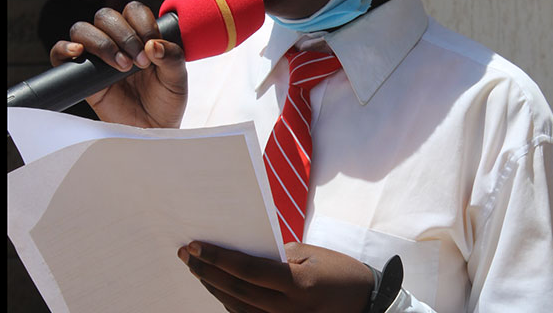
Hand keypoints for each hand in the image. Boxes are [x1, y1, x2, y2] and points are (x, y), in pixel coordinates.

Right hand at [48, 1, 186, 127]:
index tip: (152, 48)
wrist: (152, 130)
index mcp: (139, 35)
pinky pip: (60, 54)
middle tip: (138, 63)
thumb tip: (153, 45)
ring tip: (120, 66)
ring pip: (82, 29)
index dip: (142, 24)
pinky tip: (78, 53)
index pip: (133, 11)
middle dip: (124, 35)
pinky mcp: (81, 75)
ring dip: (101, 43)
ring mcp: (96, 57)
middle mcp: (116, 41)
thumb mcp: (177, 79)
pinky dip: (63, 48)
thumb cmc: (165, 102)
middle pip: (106, 16)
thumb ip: (172, 58)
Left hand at [177, 240, 373, 312]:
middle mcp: (288, 309)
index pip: (248, 270)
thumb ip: (276, 255)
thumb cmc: (339, 272)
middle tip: (186, 256)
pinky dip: (230, 303)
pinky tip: (218, 288)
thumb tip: (242, 251)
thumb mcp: (311, 254)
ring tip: (197, 270)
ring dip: (214, 288)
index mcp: (298, 283)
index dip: (219, 258)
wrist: (366, 302)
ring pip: (238, 308)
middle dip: (208, 272)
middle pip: (236, 291)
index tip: (196, 246)